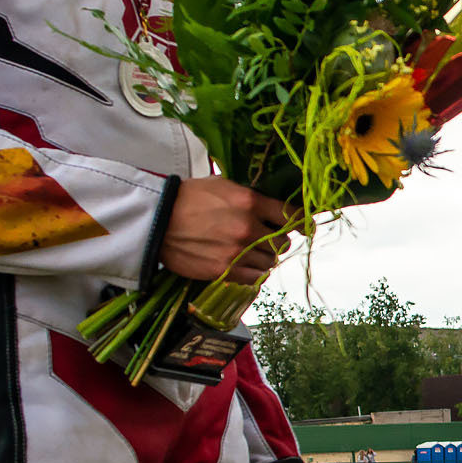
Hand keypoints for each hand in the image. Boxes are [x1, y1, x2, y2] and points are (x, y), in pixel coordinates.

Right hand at [162, 177, 290, 283]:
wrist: (157, 220)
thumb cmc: (188, 198)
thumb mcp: (222, 185)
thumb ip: (250, 197)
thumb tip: (272, 207)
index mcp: (250, 202)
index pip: (291, 216)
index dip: (301, 223)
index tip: (304, 228)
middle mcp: (247, 228)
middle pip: (282, 242)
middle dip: (277, 241)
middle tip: (267, 239)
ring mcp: (236, 252)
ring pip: (270, 262)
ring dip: (264, 258)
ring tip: (251, 252)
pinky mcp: (224, 270)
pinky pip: (254, 277)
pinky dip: (254, 272)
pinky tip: (246, 265)